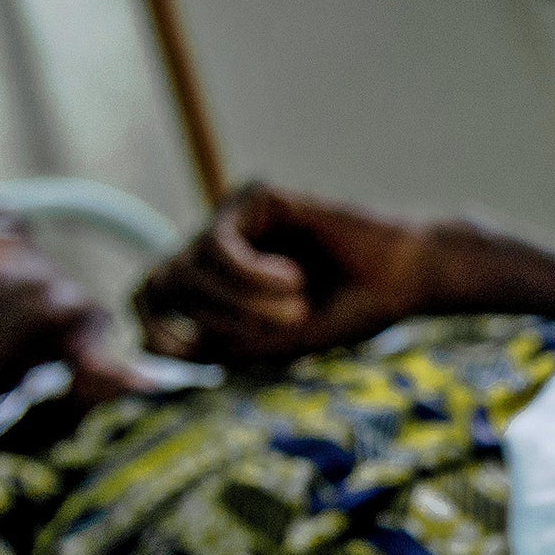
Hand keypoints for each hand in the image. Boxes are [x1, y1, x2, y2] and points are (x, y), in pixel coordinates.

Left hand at [134, 185, 435, 362]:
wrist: (408, 279)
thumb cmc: (349, 313)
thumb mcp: (277, 345)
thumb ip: (222, 346)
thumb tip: (159, 346)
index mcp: (214, 284)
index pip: (146, 301)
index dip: (151, 333)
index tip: (186, 358)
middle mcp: (215, 245)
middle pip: (158, 284)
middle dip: (208, 321)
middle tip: (271, 332)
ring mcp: (233, 218)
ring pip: (186, 267)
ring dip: (238, 304)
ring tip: (296, 310)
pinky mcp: (256, 197)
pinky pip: (218, 245)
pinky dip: (249, 276)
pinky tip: (296, 281)